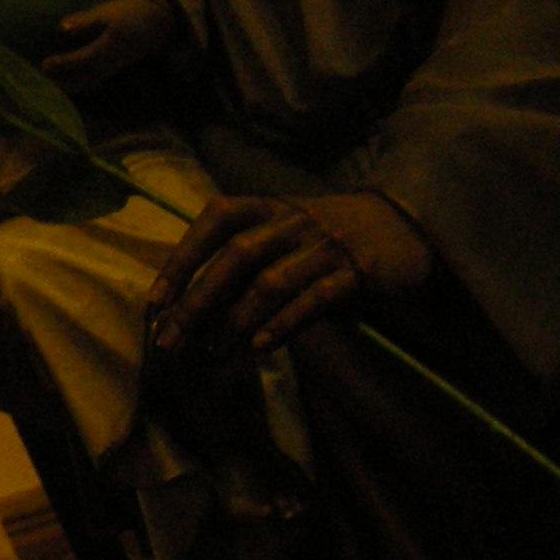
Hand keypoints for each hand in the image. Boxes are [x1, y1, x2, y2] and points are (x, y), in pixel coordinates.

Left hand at [44, 0, 174, 93]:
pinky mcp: (112, 70)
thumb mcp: (105, 12)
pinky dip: (74, 85)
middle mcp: (116, 59)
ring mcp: (115, 67)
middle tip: (40, 80)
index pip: (86, 58)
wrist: (152, 23)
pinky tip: (56, 84)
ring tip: (43, 84)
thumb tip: (62, 28)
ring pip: (89, 82)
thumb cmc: (124, 13)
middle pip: (87, 77)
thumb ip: (84, 21)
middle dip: (63, 82)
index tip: (45, 64)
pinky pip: (92, 81)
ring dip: (66, 86)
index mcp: (114, 42)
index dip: (65, 63)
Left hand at [146, 191, 435, 355]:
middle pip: (235, 257)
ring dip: (236, 320)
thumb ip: (242, 260)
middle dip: (197, 301)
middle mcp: (292, 220)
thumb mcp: (282, 233)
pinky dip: (285, 323)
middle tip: (171, 341)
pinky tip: (261, 346)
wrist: (403, 225)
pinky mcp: (357, 271)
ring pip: (271, 280)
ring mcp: (325, 245)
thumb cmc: (325, 237)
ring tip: (213, 352)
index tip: (155, 302)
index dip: (182, 258)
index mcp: (268, 206)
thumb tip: (187, 306)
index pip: (215, 220)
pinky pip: (316, 299)